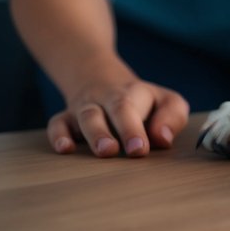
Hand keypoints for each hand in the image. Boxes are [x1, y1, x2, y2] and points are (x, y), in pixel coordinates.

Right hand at [47, 63, 189, 157]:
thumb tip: (163, 138)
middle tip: (121, 151)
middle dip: (115, 132)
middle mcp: (105, 100)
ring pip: (84, 118)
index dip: (133, 130)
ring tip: (104, 152)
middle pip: (108, 111)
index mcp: (132, 95)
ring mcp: (84, 109)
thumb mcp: (167, 101)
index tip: (139, 150)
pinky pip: (57, 124)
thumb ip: (172, 117)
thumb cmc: (143, 101)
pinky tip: (65, 149)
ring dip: (94, 135)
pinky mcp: (65, 119)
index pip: (129, 109)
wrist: (101, 78)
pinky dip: (58, 136)